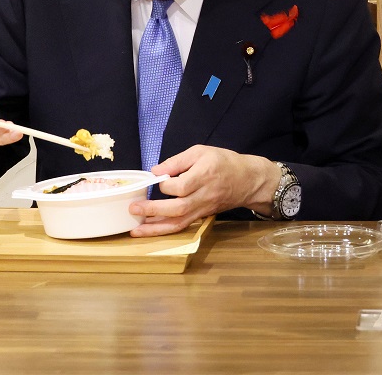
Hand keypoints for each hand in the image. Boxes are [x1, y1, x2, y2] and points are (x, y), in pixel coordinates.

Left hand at [129, 145, 277, 235]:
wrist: (247, 180)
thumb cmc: (223, 162)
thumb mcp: (201, 152)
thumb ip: (178, 161)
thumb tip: (155, 171)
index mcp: (204, 175)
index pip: (181, 186)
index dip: (165, 184)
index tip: (158, 178)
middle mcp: (204, 196)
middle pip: (178, 208)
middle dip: (154, 211)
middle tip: (134, 209)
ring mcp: (203, 209)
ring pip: (179, 223)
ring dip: (156, 228)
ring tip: (136, 230)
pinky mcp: (202, 216)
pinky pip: (182, 226)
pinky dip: (165, 230)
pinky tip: (150, 230)